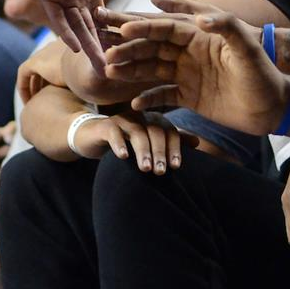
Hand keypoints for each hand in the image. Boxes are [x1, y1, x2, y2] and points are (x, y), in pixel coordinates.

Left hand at [13, 0, 147, 71]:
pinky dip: (65, 31)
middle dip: (101, 50)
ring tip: (97, 66)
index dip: (116, 35)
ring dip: (86, 46)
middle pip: (92, 30)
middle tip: (112, 73)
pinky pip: (57, 17)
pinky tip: (75, 45)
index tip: (128, 53)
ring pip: (76, 28)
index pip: (106, 18)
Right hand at [73, 111, 191, 174]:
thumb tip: (197, 142)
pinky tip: (123, 158)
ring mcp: (123, 119)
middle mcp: (140, 116)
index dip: (174, 148)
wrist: (92, 137)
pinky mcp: (106, 125)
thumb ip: (171, 141)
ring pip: (136, 132)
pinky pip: (113, 133)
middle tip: (161, 172)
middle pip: (155, 132)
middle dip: (159, 152)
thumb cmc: (125, 143)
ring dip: (142, 151)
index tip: (177, 167)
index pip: (169, 132)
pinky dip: (119, 144)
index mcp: (153, 120)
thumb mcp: (148, 143)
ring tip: (145, 168)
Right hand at [101, 0, 289, 133]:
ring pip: (152, 69)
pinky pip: (163, 95)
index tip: (122, 29)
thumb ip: (226, 27)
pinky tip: (132, 104)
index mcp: (200, 37)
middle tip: (105, 53)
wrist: (273, 107)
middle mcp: (190, 53)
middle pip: (153, 47)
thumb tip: (200, 17)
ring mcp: (188, 74)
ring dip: (131, 70)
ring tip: (110, 72)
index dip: (144, 28)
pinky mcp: (190, 96)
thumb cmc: (263, 74)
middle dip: (129, 48)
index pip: (166, 28)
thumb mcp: (247, 48)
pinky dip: (148, 98)